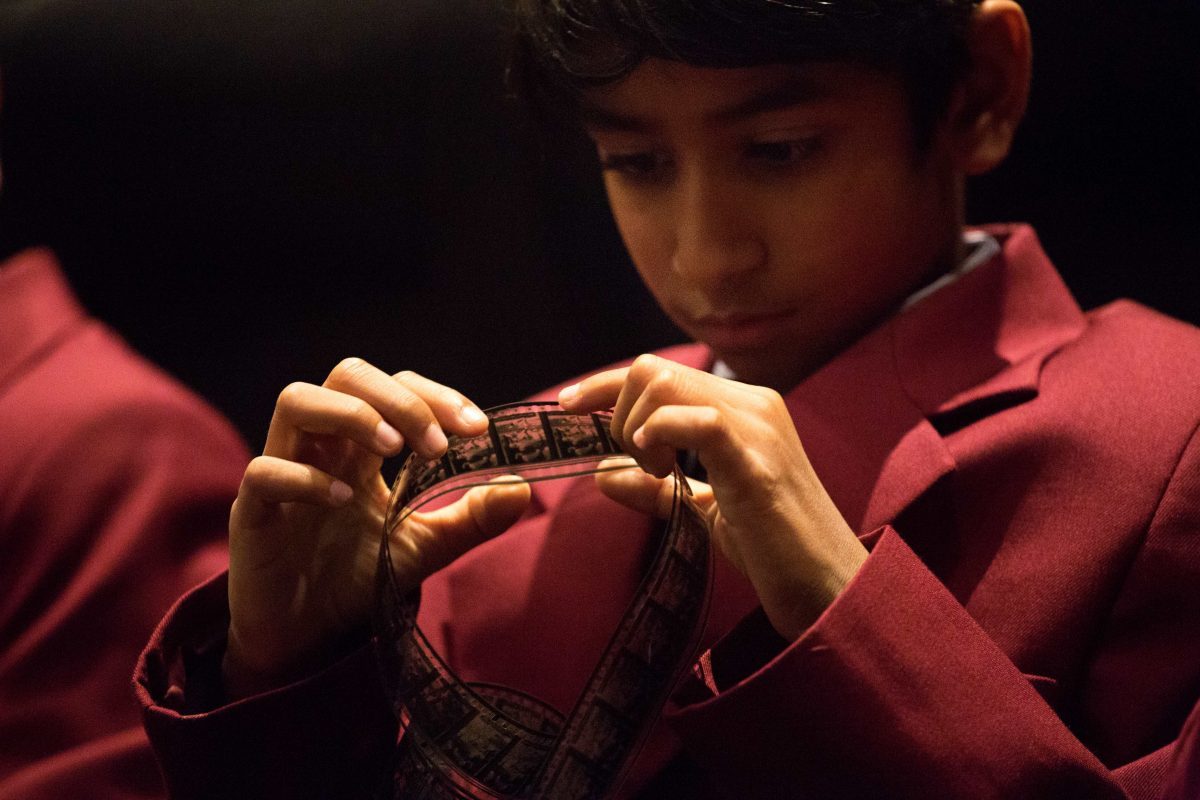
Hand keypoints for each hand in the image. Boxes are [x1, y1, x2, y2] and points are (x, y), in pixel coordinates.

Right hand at [224, 359, 529, 697]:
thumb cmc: (358, 577)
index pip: (396, 388)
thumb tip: (521, 486)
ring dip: (350, 414)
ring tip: (392, 449)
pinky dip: (305, 477)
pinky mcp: (254, 512)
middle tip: (437, 445)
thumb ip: (471, 518)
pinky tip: (343, 500)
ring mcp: (283, 471)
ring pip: (296, 401)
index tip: (477, 431)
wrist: (306, 637)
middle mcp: (322, 446)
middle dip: (398, 399)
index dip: (435, 397)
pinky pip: (265, 472)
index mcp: (362, 445)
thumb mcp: (426, 546)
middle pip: (347, 375)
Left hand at [559, 354, 866, 639]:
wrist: (829, 588)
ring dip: (637, 429)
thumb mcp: (704, 510)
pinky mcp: (757, 461)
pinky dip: (659, 435)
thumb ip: (656, 488)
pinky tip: (658, 467)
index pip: (659, 371)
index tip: (568, 407)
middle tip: (641, 467)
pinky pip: (698, 420)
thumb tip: (601, 473)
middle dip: (619, 415)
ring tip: (658, 473)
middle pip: (651, 369)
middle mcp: (752, 403)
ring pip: (664, 384)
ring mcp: (758, 427)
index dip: (605, 384)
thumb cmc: (772, 548)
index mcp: (742, 408)